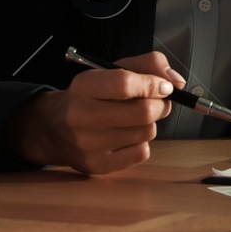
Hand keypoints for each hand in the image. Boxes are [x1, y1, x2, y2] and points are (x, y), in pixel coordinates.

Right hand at [7, 51, 185, 174]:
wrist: (54, 129)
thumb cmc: (90, 96)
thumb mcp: (111, 71)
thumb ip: (147, 65)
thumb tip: (176, 82)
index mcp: (83, 86)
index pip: (126, 84)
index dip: (153, 84)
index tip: (165, 86)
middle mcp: (81, 116)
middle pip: (143, 112)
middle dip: (161, 104)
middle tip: (158, 101)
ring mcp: (88, 144)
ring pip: (146, 132)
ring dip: (150, 123)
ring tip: (136, 118)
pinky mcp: (97, 165)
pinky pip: (141, 152)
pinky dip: (141, 142)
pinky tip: (127, 136)